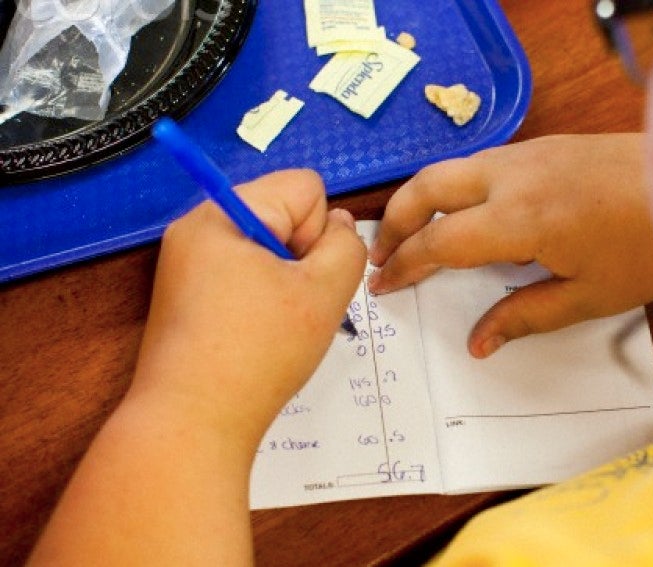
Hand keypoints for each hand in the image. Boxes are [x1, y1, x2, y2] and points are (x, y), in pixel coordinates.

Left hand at [129, 170, 366, 449]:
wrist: (192, 423)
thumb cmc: (259, 352)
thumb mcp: (324, 292)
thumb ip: (347, 246)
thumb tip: (338, 226)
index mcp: (224, 213)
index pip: (305, 188)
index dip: (320, 234)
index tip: (303, 280)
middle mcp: (198, 228)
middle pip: (283, 215)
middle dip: (301, 257)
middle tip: (292, 307)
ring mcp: (186, 264)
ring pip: (266, 250)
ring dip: (284, 282)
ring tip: (274, 327)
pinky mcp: (185, 297)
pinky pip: (242, 276)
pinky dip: (260, 301)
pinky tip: (256, 337)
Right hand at [369, 134, 652, 357]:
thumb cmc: (651, 246)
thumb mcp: (589, 296)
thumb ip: (524, 316)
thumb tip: (477, 344)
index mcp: (519, 219)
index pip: (440, 241)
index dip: (405, 265)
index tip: (384, 284)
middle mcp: (513, 176)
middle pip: (428, 187)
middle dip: (395, 220)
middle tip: (382, 254)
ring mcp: (528, 153)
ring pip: (452, 168)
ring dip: (423, 198)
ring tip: (414, 234)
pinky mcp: (546, 144)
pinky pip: (481, 162)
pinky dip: (455, 186)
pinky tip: (465, 212)